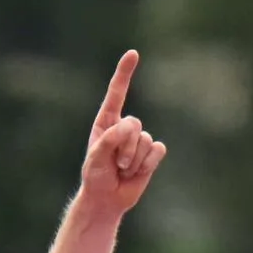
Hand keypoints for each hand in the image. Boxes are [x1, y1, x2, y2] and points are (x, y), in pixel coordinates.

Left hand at [74, 52, 168, 221]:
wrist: (107, 199)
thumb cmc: (96, 176)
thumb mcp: (95, 158)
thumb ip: (110, 139)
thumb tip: (131, 127)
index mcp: (107, 122)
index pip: (117, 94)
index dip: (125, 73)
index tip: (133, 53)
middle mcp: (124, 127)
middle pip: (134, 124)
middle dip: (124, 147)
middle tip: (115, 164)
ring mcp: (139, 139)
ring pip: (145, 140)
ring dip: (133, 160)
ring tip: (122, 170)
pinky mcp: (151, 154)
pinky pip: (157, 151)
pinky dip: (146, 165)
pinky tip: (136, 173)